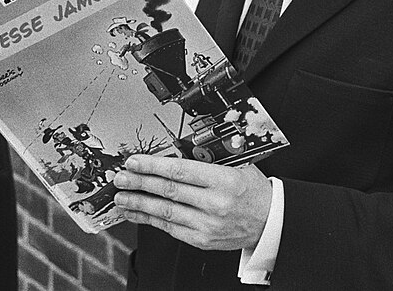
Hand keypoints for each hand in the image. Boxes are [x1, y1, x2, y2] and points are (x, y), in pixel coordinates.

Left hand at [113, 154, 272, 250]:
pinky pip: (171, 229)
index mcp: (223, 180)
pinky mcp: (203, 240)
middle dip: (140, 183)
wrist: (271, 222)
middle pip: (168, 191)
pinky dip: (150, 220)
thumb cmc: (253, 190)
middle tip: (121, 178)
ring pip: (165, 213)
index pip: (180, 171)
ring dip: (139, 204)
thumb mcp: (237, 165)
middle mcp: (215, 204)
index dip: (153, 166)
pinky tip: (136, 213)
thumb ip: (208, 159)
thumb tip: (173, 151)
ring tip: (121, 197)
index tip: (135, 162)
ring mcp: (207, 225)